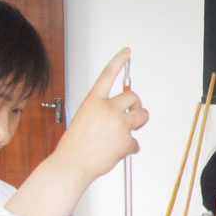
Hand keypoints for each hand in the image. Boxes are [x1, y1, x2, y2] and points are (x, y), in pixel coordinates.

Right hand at [55, 48, 148, 179]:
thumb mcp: (83, 119)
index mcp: (93, 101)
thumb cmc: (75, 145)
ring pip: (142, 116)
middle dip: (136, 105)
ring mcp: (119, 124)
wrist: (74, 163)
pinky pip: (136, 142)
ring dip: (139, 121)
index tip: (126, 52)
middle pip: (133, 97)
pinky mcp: (127, 140)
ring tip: (130, 131)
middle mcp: (107, 108)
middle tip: (134, 113)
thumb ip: (100, 112)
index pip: (107, 75)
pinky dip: (130, 148)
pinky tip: (118, 152)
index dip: (118, 61)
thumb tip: (117, 115)